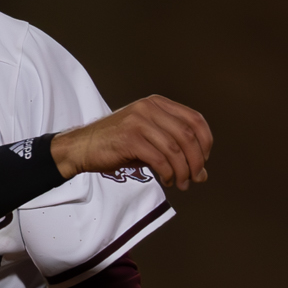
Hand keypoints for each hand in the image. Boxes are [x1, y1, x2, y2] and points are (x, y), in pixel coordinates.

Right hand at [50, 95, 211, 190]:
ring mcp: (139, 122)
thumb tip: (201, 172)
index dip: (206, 142)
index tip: (204, 160)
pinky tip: (167, 180)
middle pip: (188, 135)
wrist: (82, 147)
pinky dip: (168, 173)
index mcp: (157, 104)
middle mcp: (150, 108)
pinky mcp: (130, 138)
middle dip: (196, 160)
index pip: (195, 119)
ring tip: (182, 183)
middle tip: (196, 177)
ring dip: (183, 170)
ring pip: (175, 149)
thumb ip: (173, 150)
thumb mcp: (147, 139)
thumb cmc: (115, 144)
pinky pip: (159, 158)